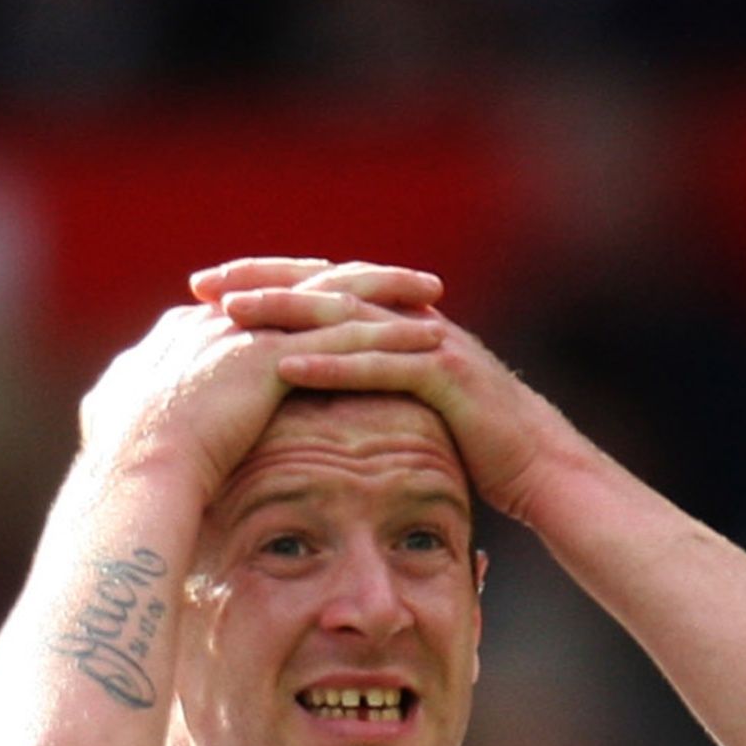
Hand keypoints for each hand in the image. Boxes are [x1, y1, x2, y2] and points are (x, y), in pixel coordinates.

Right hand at [76, 271, 440, 493]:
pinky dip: (392, 333)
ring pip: (332, 297)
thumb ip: (129, 403)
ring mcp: (245, 332)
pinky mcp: (271, 357)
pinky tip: (431, 336)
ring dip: (386, 290)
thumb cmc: (125, 467)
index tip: (337, 292)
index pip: (258, 297)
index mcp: (186, 331)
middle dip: (350, 274)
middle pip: (299, 281)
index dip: (300, 292)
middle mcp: (219, 319)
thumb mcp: (121, 422)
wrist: (131, 476)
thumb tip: (117, 406)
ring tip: (431, 290)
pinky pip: (348, 337)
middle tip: (395, 274)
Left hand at [207, 262, 578, 522]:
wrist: (541, 465)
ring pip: (348, 317)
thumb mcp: (409, 405)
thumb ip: (368, 385)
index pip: (323, 287)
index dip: (267, 279)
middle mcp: (413, 319)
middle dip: (263, 281)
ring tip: (232, 315)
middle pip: (327, 286)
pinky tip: (286, 366)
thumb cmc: (474, 442)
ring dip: (287, 313)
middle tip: (204, 283)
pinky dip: (333, 364)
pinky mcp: (448, 375)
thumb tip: (310, 392)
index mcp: (399, 322)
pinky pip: (380, 366)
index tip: (209, 285)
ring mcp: (432, 343)